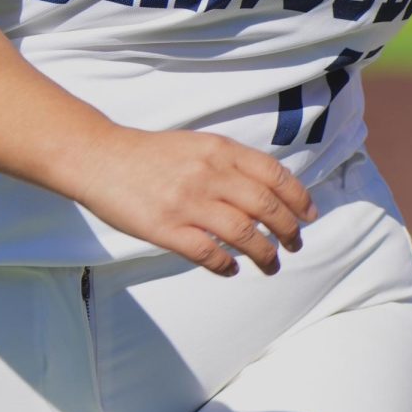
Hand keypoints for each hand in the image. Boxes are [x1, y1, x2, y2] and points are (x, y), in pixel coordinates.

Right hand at [75, 126, 315, 276]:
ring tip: (271, 264)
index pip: (273, 174)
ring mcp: (187, 202)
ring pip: (242, 233)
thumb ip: (229, 162)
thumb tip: (267, 189)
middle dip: (288, 229)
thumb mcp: (198, 144)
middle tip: (295, 243)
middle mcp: (208, 173)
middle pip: (265, 206)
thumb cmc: (151, 153)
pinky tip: (233, 268)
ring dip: (264, 253)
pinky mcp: (166, 228)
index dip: (298, 197)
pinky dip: (226, 264)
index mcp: (219, 149)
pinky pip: (207, 253)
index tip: (309, 215)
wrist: (102, 157)